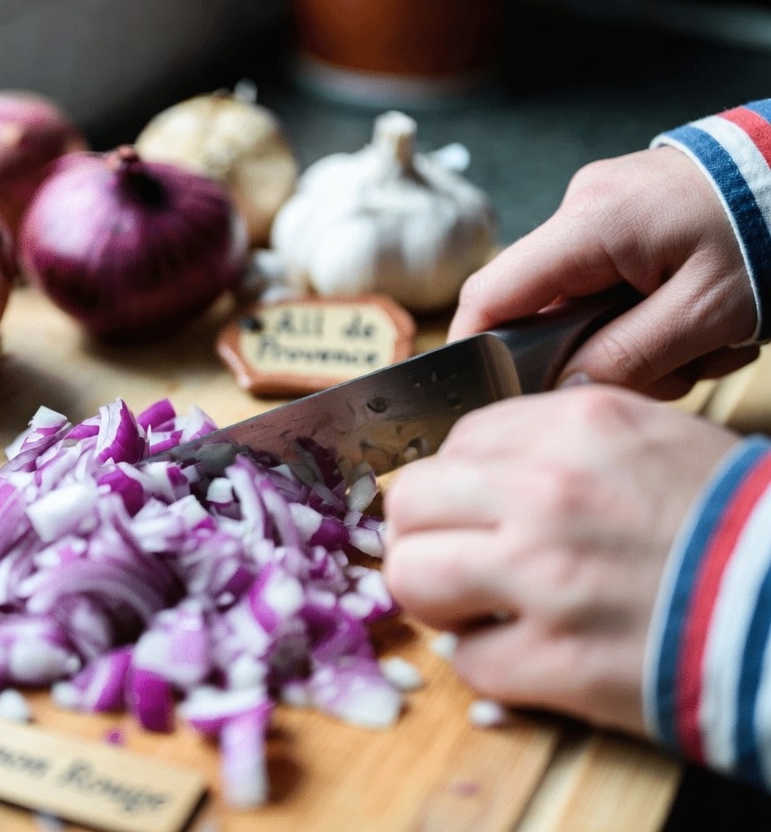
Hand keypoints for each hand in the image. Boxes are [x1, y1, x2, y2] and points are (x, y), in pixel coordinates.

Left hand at [381, 385, 740, 735]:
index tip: (469, 509)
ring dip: (436, 595)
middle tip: (454, 555)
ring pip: (413, 576)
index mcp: (574, 428)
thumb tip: (474, 467)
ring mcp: (545, 576)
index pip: (454, 443)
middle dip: (423, 532)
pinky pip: (465, 659)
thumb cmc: (732, 521)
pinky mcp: (555, 659)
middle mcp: (547, 492)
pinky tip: (527, 651)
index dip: (456, 483)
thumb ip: (555, 440)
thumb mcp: (648, 438)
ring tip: (476, 604)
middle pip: (409, 501)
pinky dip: (488, 661)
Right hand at [450, 146, 759, 399]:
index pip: (491, 294)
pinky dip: (645, 316)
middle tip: (665, 373)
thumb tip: (566, 390)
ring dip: (631, 339)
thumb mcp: (708, 312)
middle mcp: (583, 205)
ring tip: (702, 345)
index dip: (475, 348)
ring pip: (579, 303)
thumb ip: (628, 357)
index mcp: (591, 222)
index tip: (482, 392)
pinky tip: (695, 322)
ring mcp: (603, 207)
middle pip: (540, 307)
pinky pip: (607, 283)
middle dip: (591, 354)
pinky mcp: (624, 216)